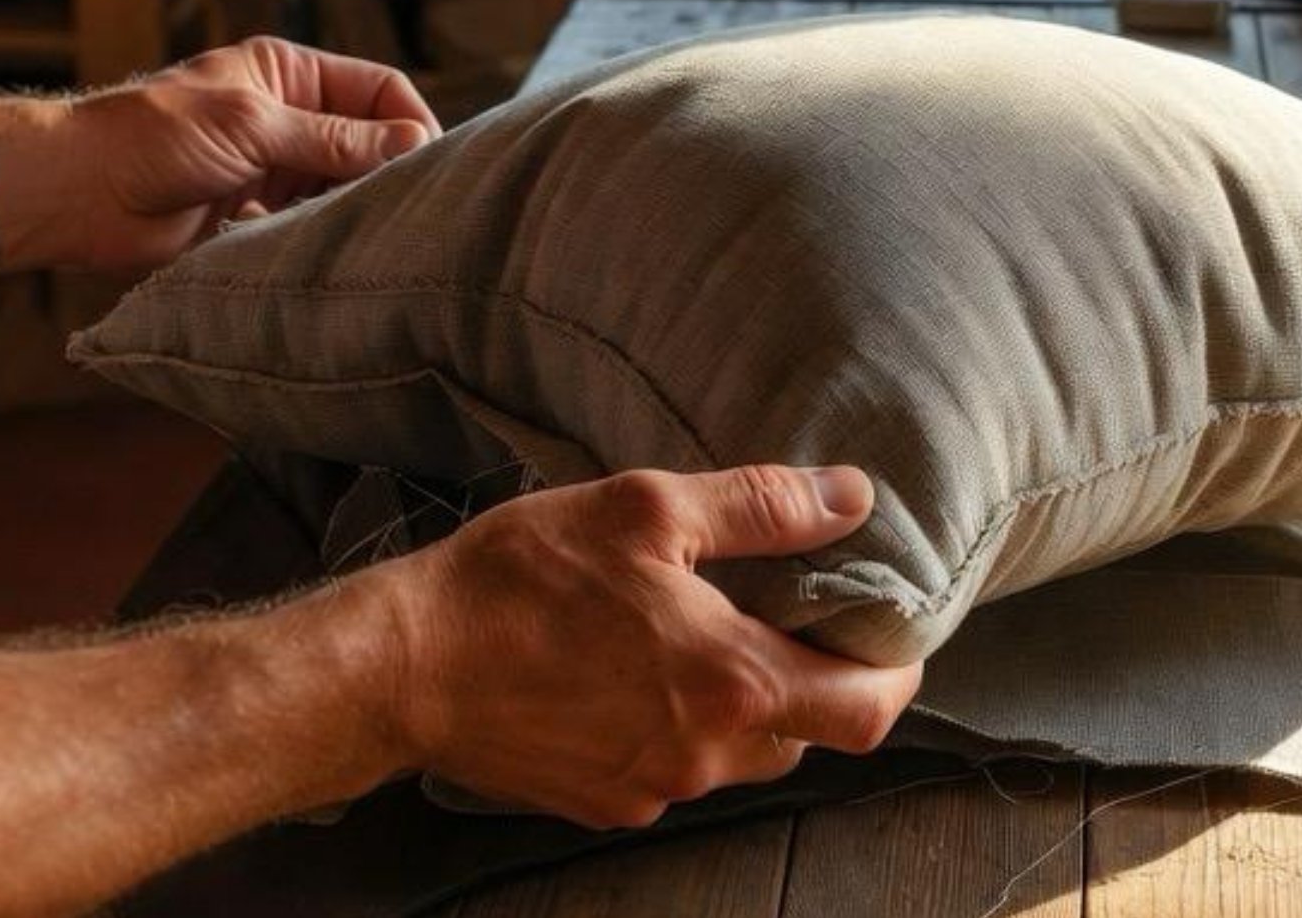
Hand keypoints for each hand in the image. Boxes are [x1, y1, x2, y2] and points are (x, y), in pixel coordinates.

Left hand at [60, 37, 438, 269]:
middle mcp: (292, 117)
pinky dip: (321, 231)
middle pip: (370, 139)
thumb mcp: (253, 124)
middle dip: (388, 168)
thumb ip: (335, 138)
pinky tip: (312, 239)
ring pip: (346, 184)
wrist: (79, 196)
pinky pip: (315, 222)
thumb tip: (413, 143)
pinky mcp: (263, 214)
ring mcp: (278, 166)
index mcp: (291, 74)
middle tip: (408, 202)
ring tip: (364, 224)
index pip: (379, 89)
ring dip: (354, 204)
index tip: (430, 161)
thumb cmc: (152, 137)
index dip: (410, 121)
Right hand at [377, 465, 923, 828]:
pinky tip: (642, 664)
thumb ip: (763, 507)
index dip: (895, 672)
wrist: (405, 664)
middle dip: (817, 677)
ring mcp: (652, 792)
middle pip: (808, 733)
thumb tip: (853, 497)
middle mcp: (704, 758)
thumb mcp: (649, 509)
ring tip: (712, 624)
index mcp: (732, 685)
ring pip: (743, 754)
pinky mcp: (604, 804)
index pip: (866, 711)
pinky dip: (686, 722)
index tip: (890, 625)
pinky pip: (679, 768)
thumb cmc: (526, 576)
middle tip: (799, 608)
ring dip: (748, 699)